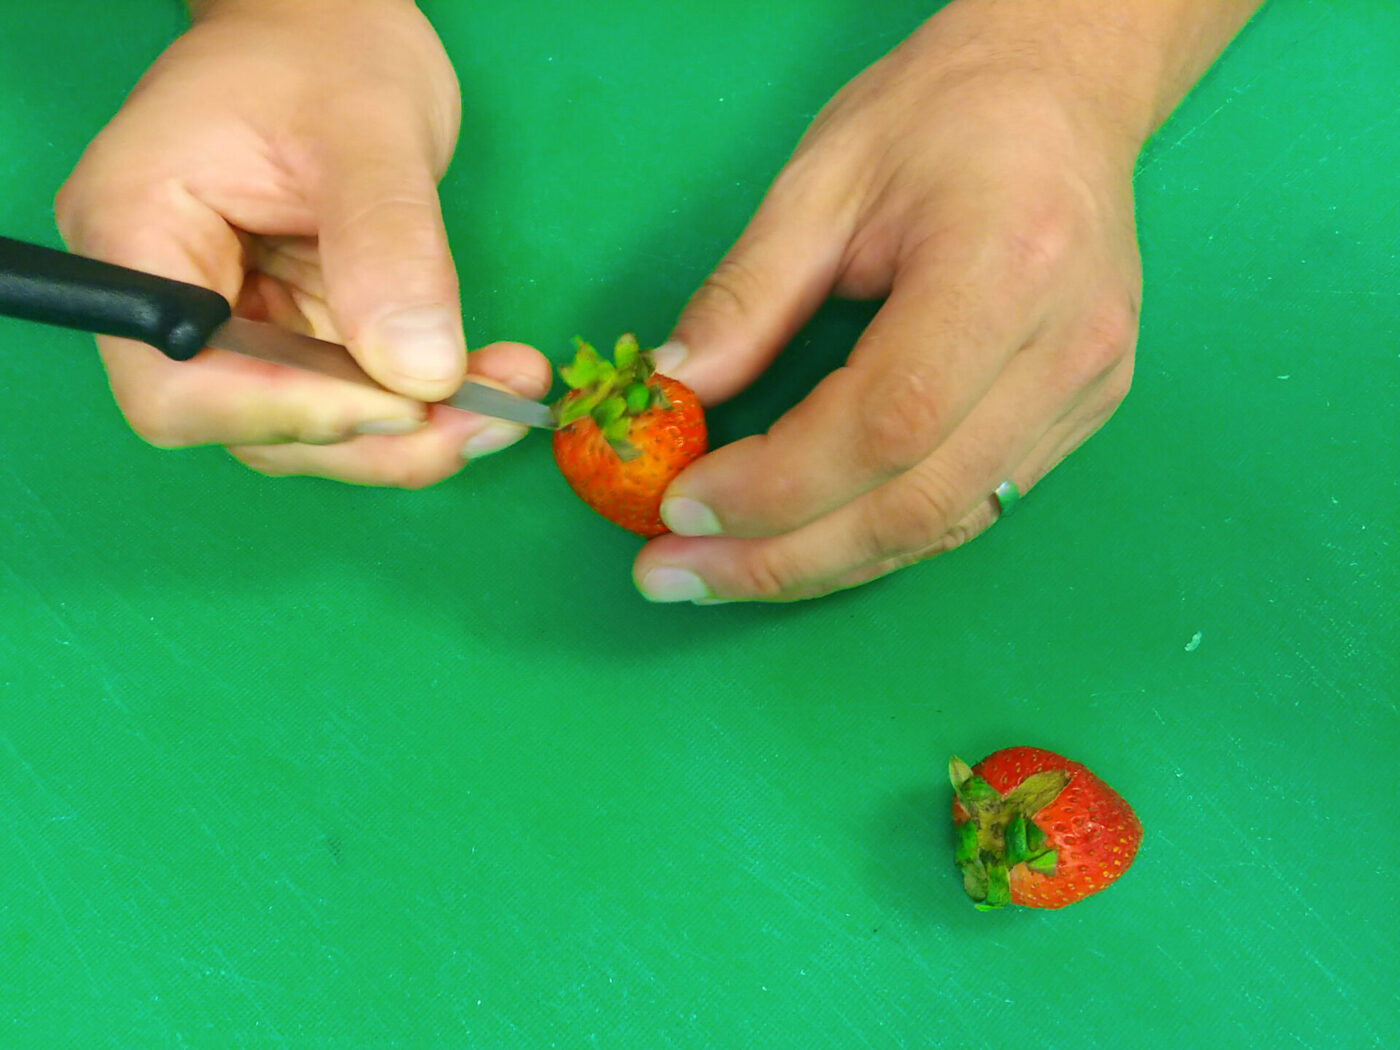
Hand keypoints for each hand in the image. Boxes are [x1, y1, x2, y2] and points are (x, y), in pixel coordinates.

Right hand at [56, 0, 549, 485]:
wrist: (335, 30)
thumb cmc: (328, 51)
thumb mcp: (367, 130)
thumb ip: (389, 246)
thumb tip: (423, 372)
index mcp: (136, 233)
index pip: (176, 385)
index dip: (286, 415)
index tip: (402, 405)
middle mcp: (171, 298)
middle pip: (251, 423)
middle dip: (377, 436)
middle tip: (488, 421)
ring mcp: (234, 321)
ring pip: (311, 427)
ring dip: (417, 431)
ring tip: (511, 398)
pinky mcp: (292, 332)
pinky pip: (351, 395)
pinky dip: (426, 400)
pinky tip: (496, 384)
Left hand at [634, 0, 1259, 601]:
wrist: (1063, 92)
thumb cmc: (944, 114)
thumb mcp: (822, 180)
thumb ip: (746, 295)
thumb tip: (673, 392)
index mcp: (1006, 267)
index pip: (886, 421)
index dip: (777, 485)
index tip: (679, 503)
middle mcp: (1066, 348)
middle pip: (917, 503)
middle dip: (781, 556)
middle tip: (672, 574)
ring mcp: (1086, 391)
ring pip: (943, 525)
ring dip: (819, 564)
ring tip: (715, 572)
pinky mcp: (1082, 414)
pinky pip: (968, 508)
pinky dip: (873, 536)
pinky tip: (799, 541)